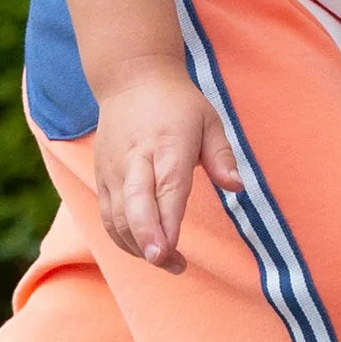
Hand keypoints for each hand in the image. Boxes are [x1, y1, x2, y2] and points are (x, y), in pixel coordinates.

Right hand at [90, 62, 241, 271]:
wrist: (131, 79)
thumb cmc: (178, 105)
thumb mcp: (209, 120)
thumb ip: (222, 155)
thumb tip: (238, 186)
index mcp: (167, 143)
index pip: (166, 187)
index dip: (166, 221)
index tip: (171, 249)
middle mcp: (135, 158)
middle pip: (135, 205)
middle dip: (146, 239)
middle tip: (165, 262)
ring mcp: (113, 170)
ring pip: (117, 216)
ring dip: (137, 246)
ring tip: (167, 262)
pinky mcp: (102, 178)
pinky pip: (108, 216)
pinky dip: (123, 238)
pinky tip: (145, 250)